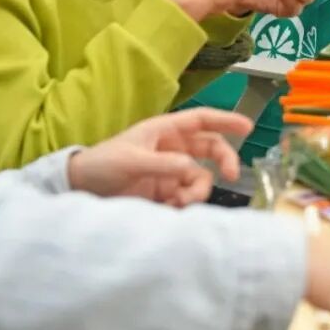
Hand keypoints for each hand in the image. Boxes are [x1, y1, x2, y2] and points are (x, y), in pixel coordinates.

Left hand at [66, 109, 251, 206]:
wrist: (81, 190)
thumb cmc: (102, 164)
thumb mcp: (131, 160)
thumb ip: (163, 164)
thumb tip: (192, 168)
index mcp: (163, 131)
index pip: (200, 121)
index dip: (225, 120)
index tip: (248, 126)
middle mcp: (171, 149)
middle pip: (209, 150)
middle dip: (223, 161)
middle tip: (232, 177)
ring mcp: (169, 172)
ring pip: (200, 178)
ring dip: (197, 191)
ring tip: (179, 203)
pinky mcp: (164, 194)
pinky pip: (187, 197)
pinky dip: (185, 204)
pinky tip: (171, 209)